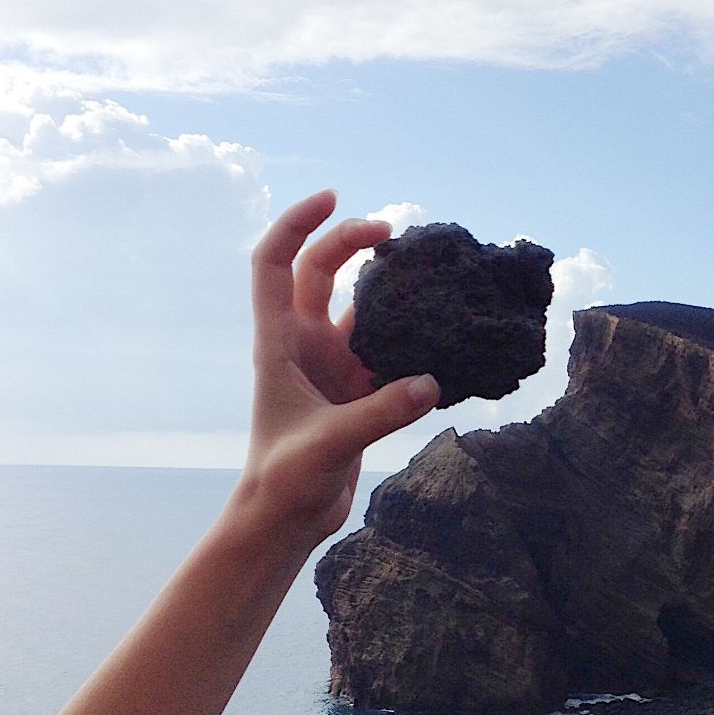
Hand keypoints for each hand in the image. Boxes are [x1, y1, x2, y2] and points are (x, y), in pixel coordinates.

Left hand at [235, 189, 439, 544]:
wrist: (287, 517)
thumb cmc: (286, 479)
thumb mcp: (330, 443)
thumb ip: (381, 413)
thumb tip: (432, 381)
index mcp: (279, 343)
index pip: (274, 264)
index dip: (296, 223)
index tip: (332, 197)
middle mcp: (303, 344)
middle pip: (320, 271)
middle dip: (350, 241)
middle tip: (392, 232)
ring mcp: (330, 365)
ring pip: (357, 307)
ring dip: (383, 286)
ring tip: (424, 270)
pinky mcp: (355, 389)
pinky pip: (386, 349)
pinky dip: (409, 337)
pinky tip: (439, 332)